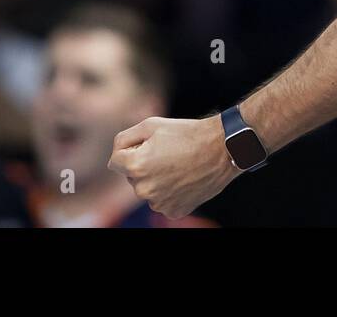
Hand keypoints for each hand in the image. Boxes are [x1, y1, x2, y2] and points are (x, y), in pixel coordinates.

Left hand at [107, 115, 238, 218]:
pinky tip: (183, 179)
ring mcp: (159, 203)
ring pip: (147, 189)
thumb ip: (123, 139)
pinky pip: (162, 200)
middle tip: (167, 153)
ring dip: (156, 179)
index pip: (116, 161)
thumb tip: (115, 157)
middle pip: (132, 176)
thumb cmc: (186, 134)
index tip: (149, 145)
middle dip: (143, 165)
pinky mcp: (174, 211)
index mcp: (135, 166)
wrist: (221, 150)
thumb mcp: (150, 125)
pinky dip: (169, 192)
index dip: (132, 149)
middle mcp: (144, 189)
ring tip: (177, 165)